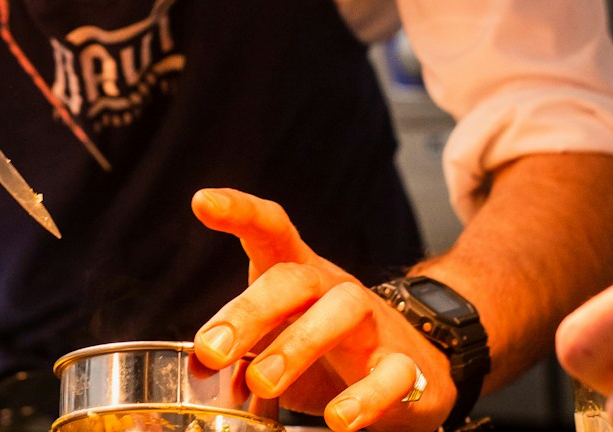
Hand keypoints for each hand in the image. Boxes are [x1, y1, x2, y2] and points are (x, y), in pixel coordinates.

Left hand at [192, 189, 456, 431]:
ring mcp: (373, 324)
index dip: (239, 210)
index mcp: (298, 271)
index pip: (270, 228)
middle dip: (250, 310)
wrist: (411, 369)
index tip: (202, 202)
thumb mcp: (279, 339)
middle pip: (295, 278)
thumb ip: (243, 348)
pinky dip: (364, 397)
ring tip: (261, 381)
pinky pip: (391, 374)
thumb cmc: (324, 349)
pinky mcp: (406, 368)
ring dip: (298, 344)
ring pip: (344, 310)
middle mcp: (333, 287)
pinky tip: (338, 420)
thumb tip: (201, 364)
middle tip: (211, 350)